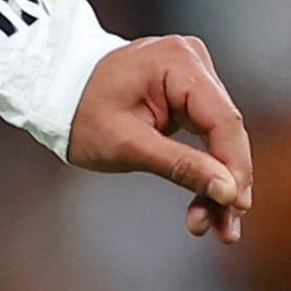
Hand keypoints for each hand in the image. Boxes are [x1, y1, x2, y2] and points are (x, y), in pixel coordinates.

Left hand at [66, 34, 252, 244]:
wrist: (55, 94)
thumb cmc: (80, 114)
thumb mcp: (127, 145)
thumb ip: (180, 165)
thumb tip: (227, 190)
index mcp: (178, 62)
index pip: (223, 120)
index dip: (235, 167)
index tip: (236, 206)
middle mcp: (193, 60)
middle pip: (225, 131)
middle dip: (226, 182)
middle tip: (225, 230)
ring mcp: (192, 74)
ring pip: (219, 136)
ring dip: (219, 182)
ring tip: (216, 227)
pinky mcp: (187, 92)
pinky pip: (206, 133)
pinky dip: (206, 167)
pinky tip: (209, 204)